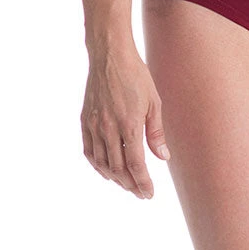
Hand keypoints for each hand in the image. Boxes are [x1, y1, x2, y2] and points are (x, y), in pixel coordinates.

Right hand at [81, 42, 170, 199]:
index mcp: (129, 124)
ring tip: (126, 183)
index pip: (135, 165)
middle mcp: (109, 128)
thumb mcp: (153, 102)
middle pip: (118, 169)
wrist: (110, 55)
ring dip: (114, 178)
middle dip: (130, 184)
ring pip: (101, 163)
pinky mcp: (85, 120)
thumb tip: (163, 157)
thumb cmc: (136, 75)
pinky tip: (106, 169)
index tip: (149, 193)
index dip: (142, 182)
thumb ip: (156, 132)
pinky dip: (97, 165)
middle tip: (140, 192)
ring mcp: (94, 125)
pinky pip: (89, 151)